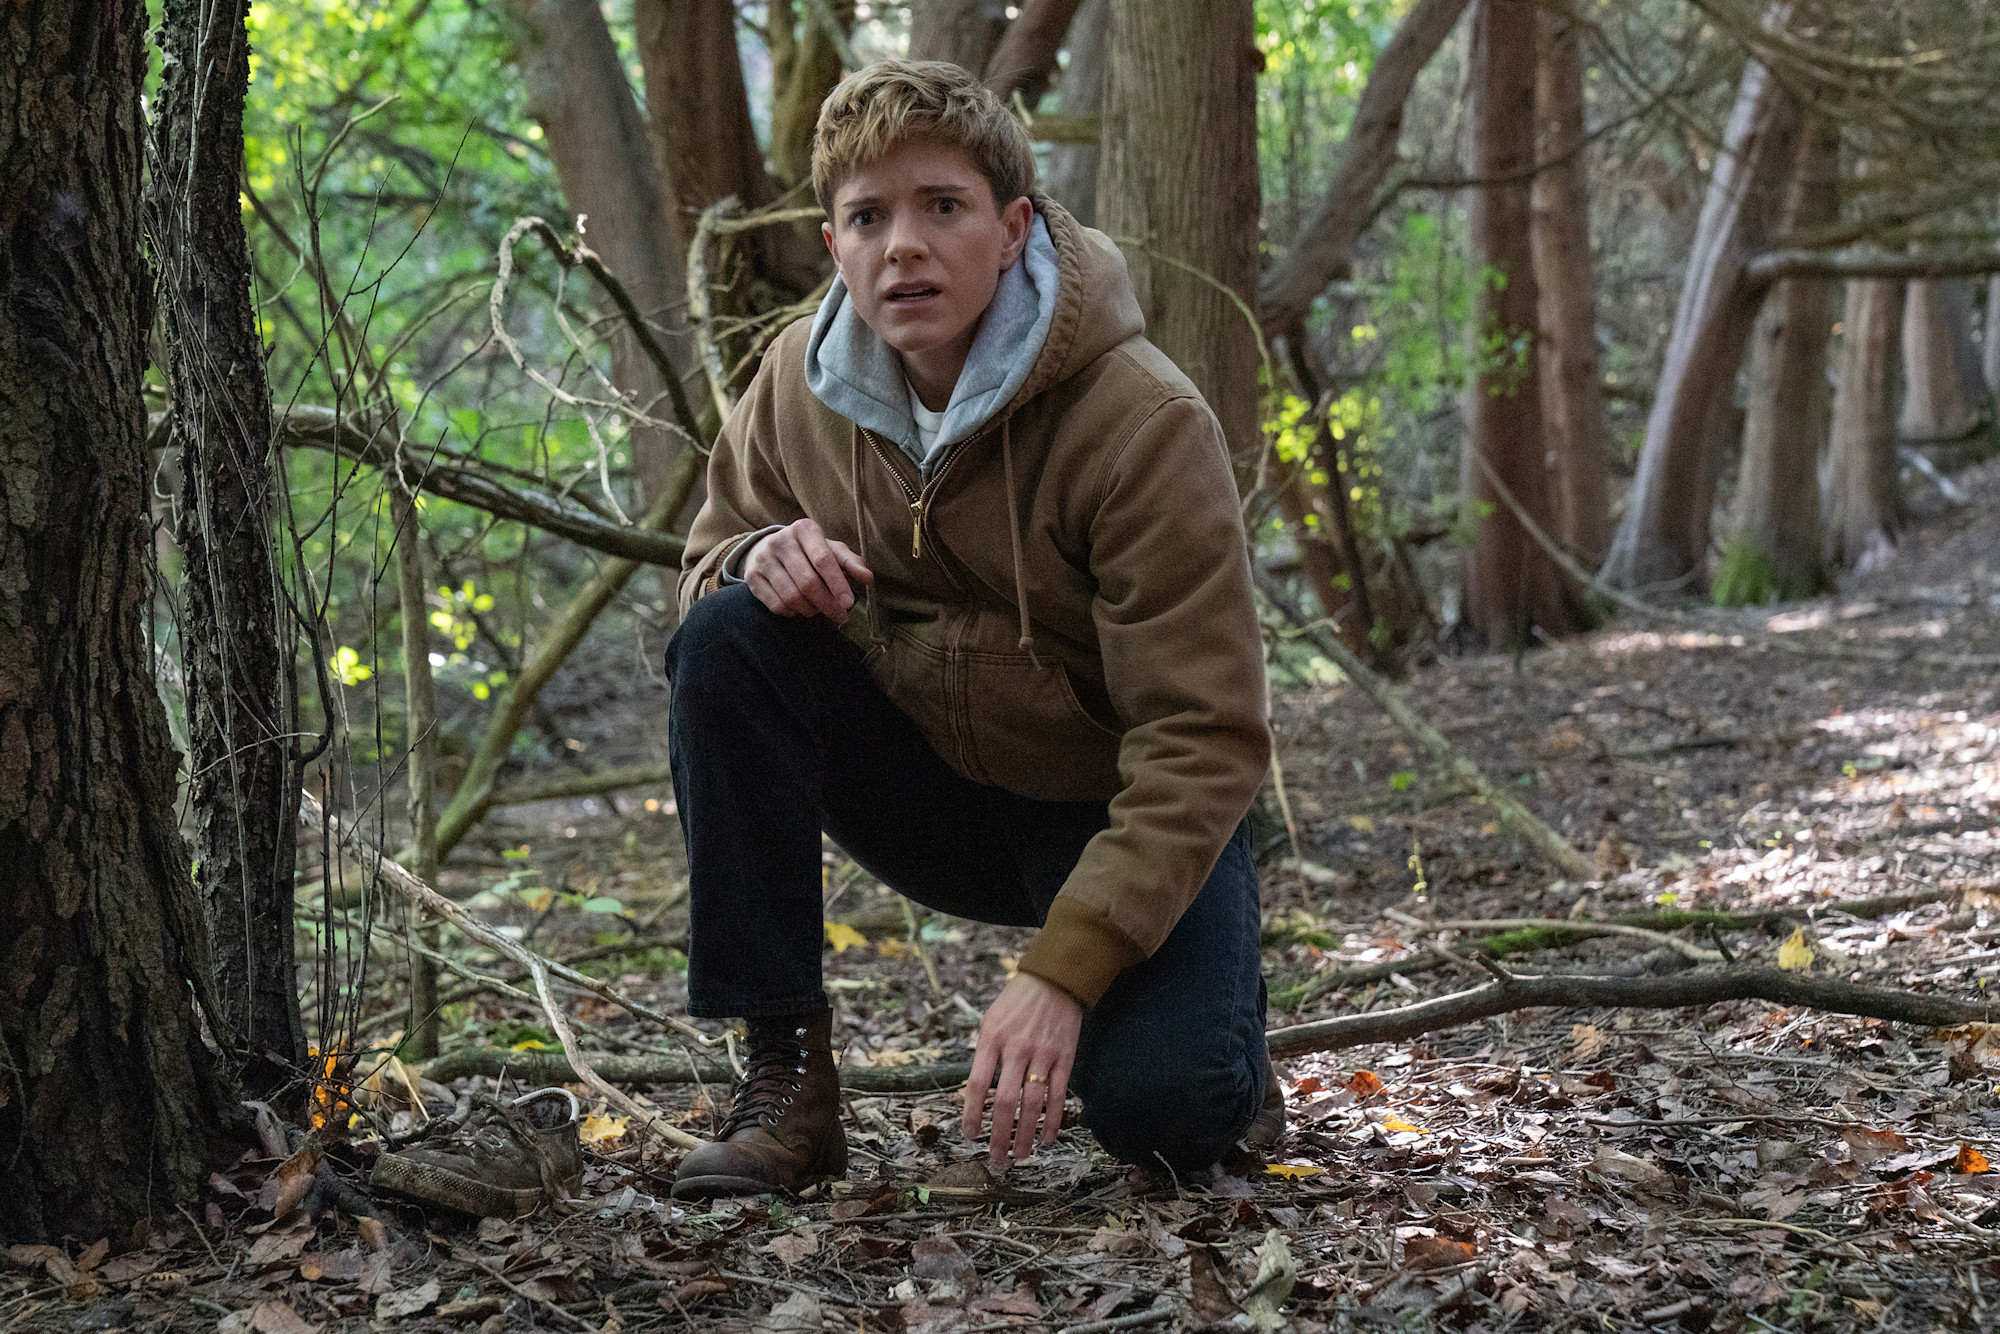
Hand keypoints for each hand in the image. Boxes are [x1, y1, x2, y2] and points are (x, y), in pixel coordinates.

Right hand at [742, 518, 871, 622]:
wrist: (768, 548)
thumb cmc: (809, 551)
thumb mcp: (831, 550)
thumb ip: (850, 562)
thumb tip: (868, 578)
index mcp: (804, 530)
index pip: (822, 559)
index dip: (837, 583)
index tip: (849, 603)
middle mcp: (781, 541)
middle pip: (807, 582)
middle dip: (827, 604)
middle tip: (840, 616)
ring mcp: (763, 559)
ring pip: (792, 596)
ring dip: (811, 610)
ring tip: (820, 610)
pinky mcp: (752, 577)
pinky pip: (776, 605)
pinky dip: (793, 613)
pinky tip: (801, 608)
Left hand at [962, 972, 1080, 1169]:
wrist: (1055, 979)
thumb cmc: (1017, 1001)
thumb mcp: (990, 1019)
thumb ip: (983, 1052)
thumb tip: (975, 1090)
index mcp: (992, 1038)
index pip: (977, 1084)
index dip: (972, 1114)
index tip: (970, 1135)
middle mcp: (1016, 1048)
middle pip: (1005, 1101)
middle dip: (999, 1135)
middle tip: (996, 1159)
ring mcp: (1042, 1053)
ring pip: (1032, 1103)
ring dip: (1025, 1134)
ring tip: (1019, 1156)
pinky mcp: (1065, 1057)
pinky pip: (1057, 1094)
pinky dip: (1052, 1120)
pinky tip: (1046, 1138)